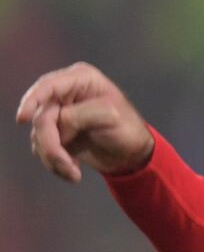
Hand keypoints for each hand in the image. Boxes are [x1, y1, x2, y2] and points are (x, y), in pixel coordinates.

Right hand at [16, 62, 154, 181]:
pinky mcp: (56, 134)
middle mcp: (66, 94)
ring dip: (53, 158)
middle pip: (41, 116)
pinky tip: (73, 171)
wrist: (132, 155)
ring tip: (74, 172)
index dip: (33, 100)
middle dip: (51, 144)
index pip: (48, 86)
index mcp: (81, 79)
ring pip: (39, 135)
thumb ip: (77, 116)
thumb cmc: (128, 130)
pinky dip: (55, 163)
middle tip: (66, 164)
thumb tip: (55, 124)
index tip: (23, 119)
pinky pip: (42, 148)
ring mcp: (59, 114)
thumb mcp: (108, 116)